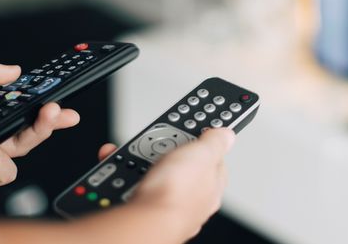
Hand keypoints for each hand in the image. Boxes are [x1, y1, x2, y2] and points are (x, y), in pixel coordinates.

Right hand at [98, 128, 234, 239]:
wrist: (144, 221)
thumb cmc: (177, 193)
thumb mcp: (203, 153)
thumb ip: (216, 142)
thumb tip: (226, 135)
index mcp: (211, 185)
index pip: (212, 158)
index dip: (203, 140)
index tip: (192, 126)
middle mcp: (190, 198)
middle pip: (179, 162)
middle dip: (165, 147)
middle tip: (157, 141)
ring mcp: (166, 202)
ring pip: (152, 171)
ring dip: (140, 158)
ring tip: (134, 153)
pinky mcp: (143, 205)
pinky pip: (132, 182)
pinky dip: (124, 173)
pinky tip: (121, 167)